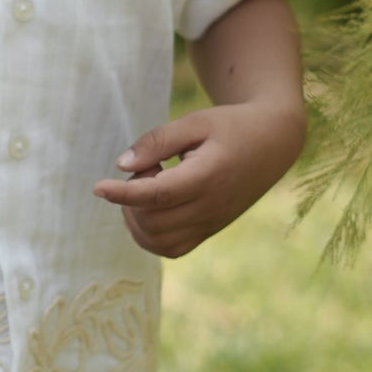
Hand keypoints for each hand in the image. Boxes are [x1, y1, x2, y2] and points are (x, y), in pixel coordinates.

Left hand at [93, 99, 306, 258]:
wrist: (273, 142)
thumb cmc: (230, 126)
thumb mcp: (195, 121)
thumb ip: (157, 140)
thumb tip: (121, 165)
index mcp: (208, 177)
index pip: (157, 196)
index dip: (123, 194)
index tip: (98, 187)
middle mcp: (211, 207)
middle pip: (153, 221)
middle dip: (132, 199)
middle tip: (148, 167)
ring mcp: (211, 224)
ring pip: (158, 242)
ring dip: (137, 220)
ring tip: (149, 186)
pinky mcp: (210, 231)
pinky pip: (171, 249)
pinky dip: (150, 236)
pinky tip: (151, 207)